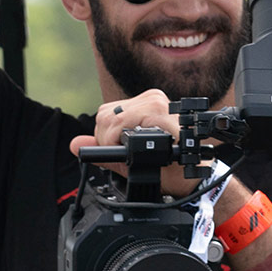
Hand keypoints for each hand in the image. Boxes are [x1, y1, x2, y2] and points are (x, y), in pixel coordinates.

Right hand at [69, 90, 200, 197]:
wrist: (194, 168)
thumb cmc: (176, 172)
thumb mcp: (140, 170)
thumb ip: (107, 157)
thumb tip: (77, 145)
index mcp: (159, 114)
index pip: (114, 121)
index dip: (107, 141)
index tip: (117, 153)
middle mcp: (156, 101)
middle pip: (107, 116)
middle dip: (106, 138)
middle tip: (122, 153)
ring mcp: (153, 98)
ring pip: (108, 113)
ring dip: (109, 132)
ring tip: (127, 146)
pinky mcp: (148, 99)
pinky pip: (115, 109)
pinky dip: (115, 126)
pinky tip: (128, 136)